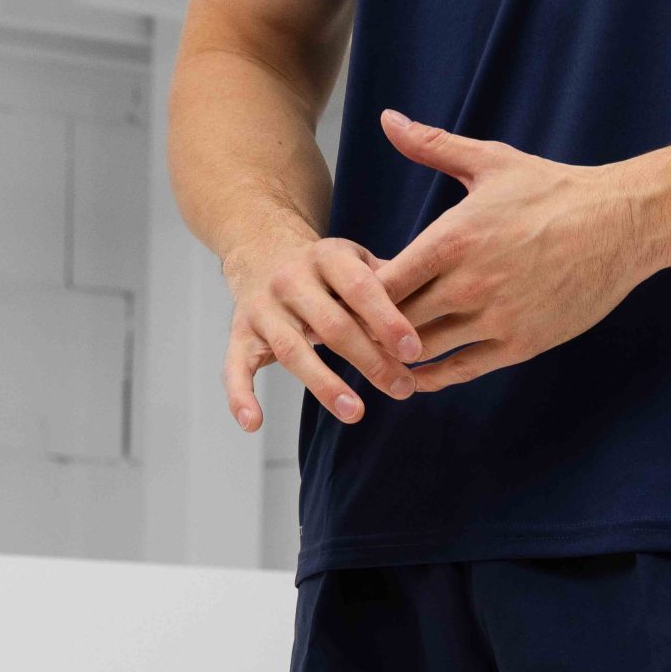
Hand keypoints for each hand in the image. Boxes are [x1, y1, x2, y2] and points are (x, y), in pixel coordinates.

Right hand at [221, 217, 423, 428]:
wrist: (262, 247)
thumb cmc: (327, 270)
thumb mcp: (357, 262)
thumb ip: (391, 284)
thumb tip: (434, 318)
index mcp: (326, 256)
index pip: (359, 287)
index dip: (387, 319)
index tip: (414, 350)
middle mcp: (290, 279)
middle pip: (332, 325)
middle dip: (369, 360)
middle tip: (402, 389)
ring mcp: (263, 308)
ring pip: (293, 350)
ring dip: (325, 384)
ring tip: (356, 412)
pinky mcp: (240, 334)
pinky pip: (236, 367)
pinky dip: (240, 396)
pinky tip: (252, 424)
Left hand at [376, 110, 665, 390]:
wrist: (619, 225)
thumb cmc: (554, 191)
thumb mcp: (491, 161)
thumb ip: (432, 146)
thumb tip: (388, 120)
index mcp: (453, 238)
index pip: (385, 280)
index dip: (362, 293)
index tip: (355, 294)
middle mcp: (469, 283)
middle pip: (397, 321)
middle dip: (372, 329)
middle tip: (356, 334)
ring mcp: (495, 319)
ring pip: (426, 351)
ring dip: (399, 357)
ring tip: (381, 358)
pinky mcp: (519, 345)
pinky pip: (463, 370)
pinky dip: (435, 377)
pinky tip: (419, 378)